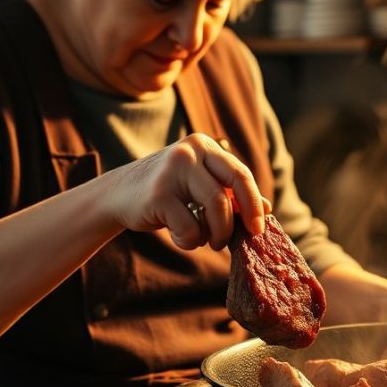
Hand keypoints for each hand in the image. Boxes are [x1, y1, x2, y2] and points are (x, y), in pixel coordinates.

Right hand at [102, 134, 267, 250]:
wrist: (118, 194)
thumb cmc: (167, 191)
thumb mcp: (199, 185)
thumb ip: (229, 192)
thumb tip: (268, 208)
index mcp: (204, 145)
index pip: (241, 173)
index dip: (254, 203)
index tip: (258, 228)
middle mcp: (189, 152)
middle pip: (232, 187)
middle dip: (240, 219)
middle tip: (240, 238)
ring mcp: (172, 171)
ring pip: (215, 208)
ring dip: (216, 233)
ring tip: (208, 240)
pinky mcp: (158, 195)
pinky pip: (190, 228)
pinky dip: (190, 241)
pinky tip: (179, 235)